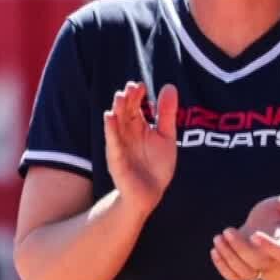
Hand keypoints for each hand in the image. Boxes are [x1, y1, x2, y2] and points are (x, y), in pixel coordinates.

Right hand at [103, 81, 178, 218]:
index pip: (135, 106)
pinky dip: (111, 130)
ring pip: (116, 125)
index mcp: (138, 126)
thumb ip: (166, 113)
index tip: (141, 85)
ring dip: (117, 110)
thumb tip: (169, 86)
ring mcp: (120, 146)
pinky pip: (113, 143)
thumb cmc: (156, 165)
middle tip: (131, 87)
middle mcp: (127, 133)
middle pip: (125, 112)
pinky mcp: (117, 160)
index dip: (137, 95)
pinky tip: (110, 117)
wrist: (150, 194)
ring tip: (119, 96)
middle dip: (127, 99)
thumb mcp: (166, 136)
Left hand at [211, 191, 279, 279]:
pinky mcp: (243, 271)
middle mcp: (271, 260)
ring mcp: (257, 268)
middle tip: (227, 230)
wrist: (264, 229)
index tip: (255, 234)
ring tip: (218, 238)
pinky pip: (234, 278)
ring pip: (244, 272)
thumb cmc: (274, 216)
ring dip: (228, 257)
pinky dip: (223, 267)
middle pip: (256, 262)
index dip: (268, 246)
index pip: (279, 251)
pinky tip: (215, 250)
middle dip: (239, 247)